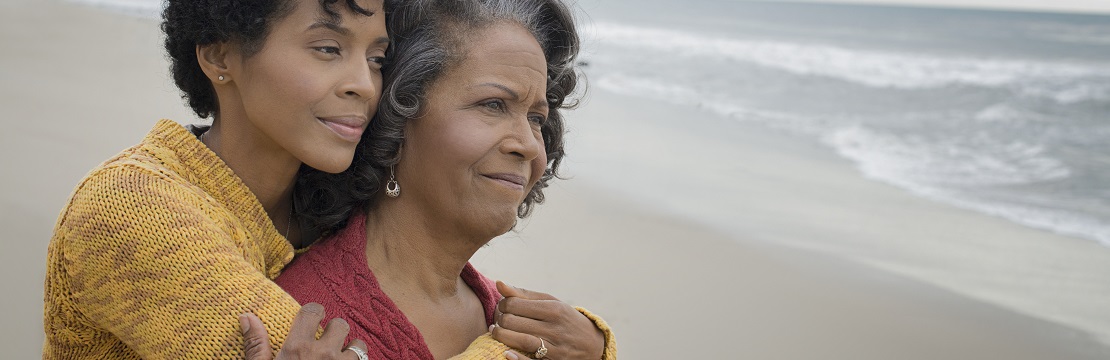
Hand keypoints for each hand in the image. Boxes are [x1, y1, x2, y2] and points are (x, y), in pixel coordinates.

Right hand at [240, 303, 367, 359]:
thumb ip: (256, 346)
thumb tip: (246, 316)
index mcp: (298, 348)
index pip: (312, 311)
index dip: (314, 312)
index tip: (313, 318)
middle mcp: (323, 354)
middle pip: (341, 324)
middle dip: (335, 330)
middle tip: (328, 341)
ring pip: (359, 345)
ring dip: (352, 348)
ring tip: (342, 356)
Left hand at [491, 281, 603, 359]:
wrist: (593, 344)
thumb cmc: (566, 319)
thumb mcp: (551, 303)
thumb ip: (524, 295)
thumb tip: (499, 283)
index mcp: (554, 309)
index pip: (516, 304)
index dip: (503, 305)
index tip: (503, 307)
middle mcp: (555, 328)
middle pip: (515, 322)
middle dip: (500, 320)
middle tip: (498, 320)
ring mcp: (556, 348)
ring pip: (522, 340)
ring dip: (502, 337)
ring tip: (496, 332)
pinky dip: (518, 358)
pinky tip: (507, 353)